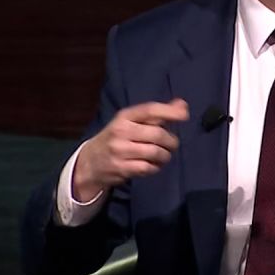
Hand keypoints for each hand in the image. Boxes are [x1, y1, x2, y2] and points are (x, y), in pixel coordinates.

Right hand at [73, 98, 189, 201]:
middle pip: (157, 134)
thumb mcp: (132, 122)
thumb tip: (183, 105)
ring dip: (165, 156)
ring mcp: (120, 151)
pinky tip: (153, 165)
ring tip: (163, 156)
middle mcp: (121, 131)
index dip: (169, 111)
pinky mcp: (121, 168)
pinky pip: (148, 168)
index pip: (149, 110)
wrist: (90, 162)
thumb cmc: (118, 138)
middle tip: (172, 145)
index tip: (185, 115)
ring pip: (155, 152)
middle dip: (171, 141)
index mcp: (124, 116)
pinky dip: (155, 167)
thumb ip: (157, 114)